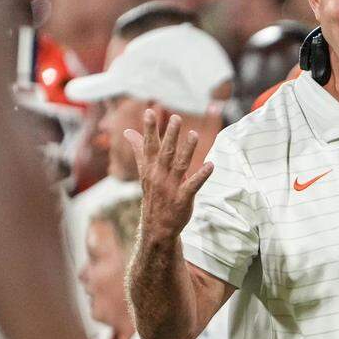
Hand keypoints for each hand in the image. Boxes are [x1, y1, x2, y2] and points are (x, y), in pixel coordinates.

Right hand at [123, 111, 213, 241]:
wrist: (156, 227)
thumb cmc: (153, 194)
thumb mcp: (144, 172)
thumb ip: (139, 150)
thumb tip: (127, 131)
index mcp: (149, 168)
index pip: (148, 146)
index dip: (149, 129)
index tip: (149, 111)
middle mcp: (159, 176)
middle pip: (165, 152)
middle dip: (170, 135)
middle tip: (176, 118)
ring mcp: (171, 187)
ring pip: (180, 165)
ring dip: (187, 150)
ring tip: (194, 135)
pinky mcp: (183, 199)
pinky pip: (193, 185)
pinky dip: (201, 175)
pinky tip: (211, 165)